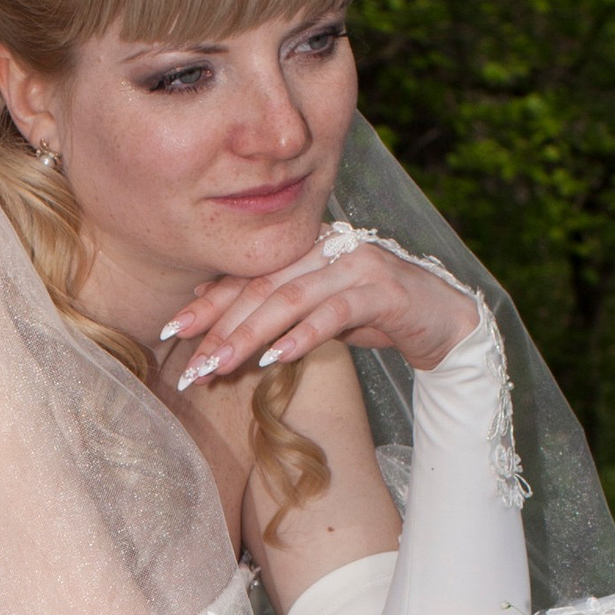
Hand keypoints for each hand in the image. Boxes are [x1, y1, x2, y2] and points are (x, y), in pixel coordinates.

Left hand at [157, 233, 479, 390]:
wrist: (444, 319)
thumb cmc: (373, 314)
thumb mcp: (315, 310)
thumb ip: (272, 305)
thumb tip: (208, 305)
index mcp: (307, 248)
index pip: (249, 275)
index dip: (208, 302)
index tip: (170, 330)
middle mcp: (327, 248)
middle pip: (262, 286)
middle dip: (220, 327)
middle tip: (190, 364)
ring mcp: (357, 265)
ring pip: (290, 299)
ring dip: (250, 336)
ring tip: (219, 366)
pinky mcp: (383, 290)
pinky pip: (334, 312)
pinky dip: (302, 336)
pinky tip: (276, 359)